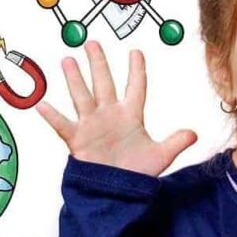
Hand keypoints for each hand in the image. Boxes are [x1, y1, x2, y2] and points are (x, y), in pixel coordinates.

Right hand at [37, 40, 197, 176]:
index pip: (135, 87)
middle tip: (92, 43)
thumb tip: (195, 134)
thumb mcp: (161, 156)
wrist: (117, 193)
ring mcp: (92, 125)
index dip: (136, 70)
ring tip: (68, 60)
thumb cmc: (136, 173)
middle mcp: (110, 115)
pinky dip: (52, 116)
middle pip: (104, 83)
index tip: (136, 52)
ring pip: (82, 96)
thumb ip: (176, 142)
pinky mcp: (78, 139)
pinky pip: (63, 125)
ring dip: (75, 79)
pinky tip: (42, 104)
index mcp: (131, 115)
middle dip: (99, 63)